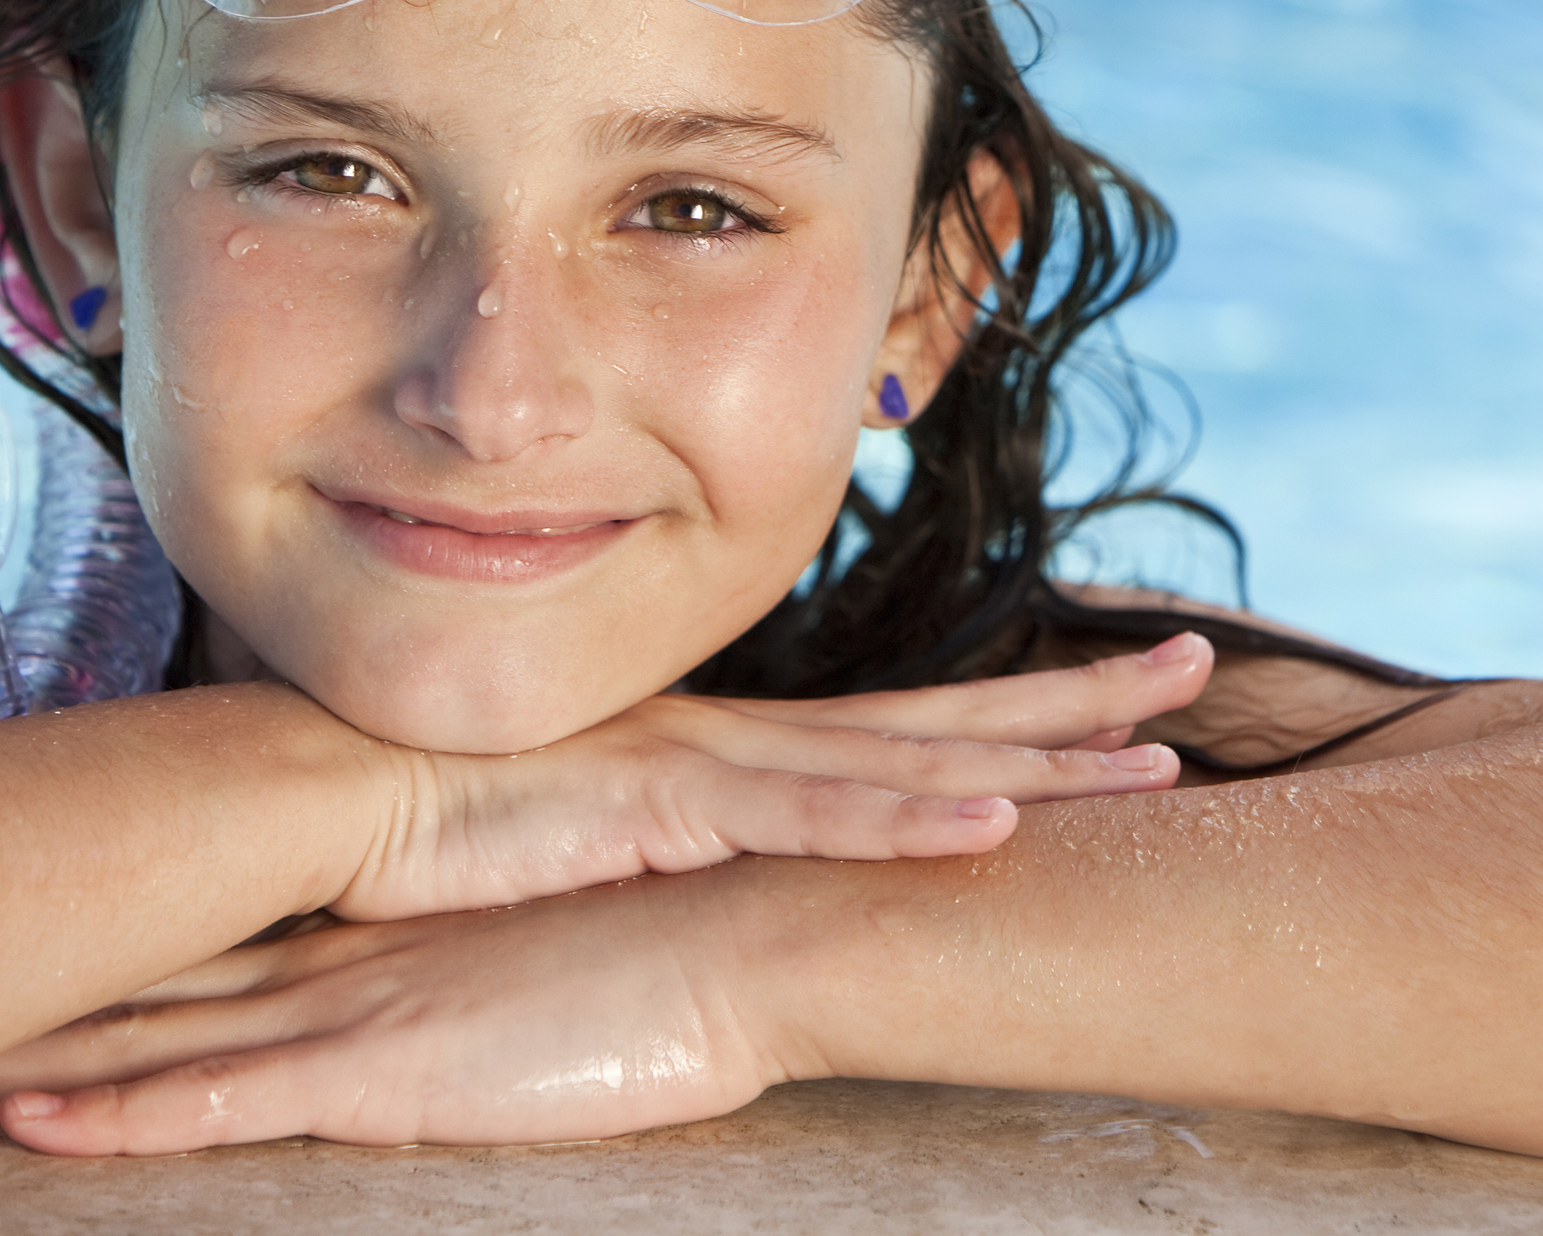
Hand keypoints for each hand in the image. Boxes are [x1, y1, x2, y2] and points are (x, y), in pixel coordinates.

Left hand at [0, 875, 760, 1151]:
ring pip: (172, 1037)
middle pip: (179, 974)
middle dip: (59, 993)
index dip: (147, 939)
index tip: (64, 941)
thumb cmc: (712, 929)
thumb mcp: (606, 930)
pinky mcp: (394, 1064)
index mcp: (414, 922)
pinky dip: (131, 1115)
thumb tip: (539, 948)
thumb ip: (545, 939)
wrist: (765, 922)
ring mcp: (372, 1004)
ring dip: (53, 1058)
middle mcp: (369, 952)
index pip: (250, 933)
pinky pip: (231, 1100)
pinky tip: (43, 1125)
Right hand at [323, 631, 1214, 920]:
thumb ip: (678, 843)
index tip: (1130, 693)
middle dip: (1085, 701)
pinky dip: (909, 821)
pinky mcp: (675, 806)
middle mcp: (756, 742)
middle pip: (954, 718)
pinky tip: (997, 825)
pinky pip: (815, 820)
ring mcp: (724, 766)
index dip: (1029, 709)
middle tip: (1204, 669)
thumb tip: (728, 874)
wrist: (339, 788)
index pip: (917, 725)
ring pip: (915, 763)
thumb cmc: (456, 819)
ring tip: (1158, 765)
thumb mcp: (602, 832)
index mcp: (749, 752)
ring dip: (1042, 765)